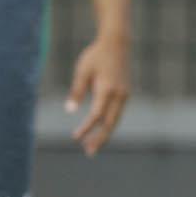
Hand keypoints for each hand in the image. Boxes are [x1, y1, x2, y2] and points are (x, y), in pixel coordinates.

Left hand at [67, 35, 130, 155]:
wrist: (117, 43)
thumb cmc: (95, 56)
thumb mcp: (82, 71)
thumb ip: (76, 91)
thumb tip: (69, 111)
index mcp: (107, 89)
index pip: (97, 115)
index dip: (86, 127)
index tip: (75, 137)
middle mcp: (120, 94)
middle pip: (110, 123)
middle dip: (100, 138)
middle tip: (89, 152)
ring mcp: (125, 94)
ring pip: (115, 119)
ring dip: (105, 133)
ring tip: (92, 146)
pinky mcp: (125, 93)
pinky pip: (117, 112)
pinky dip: (109, 123)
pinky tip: (100, 130)